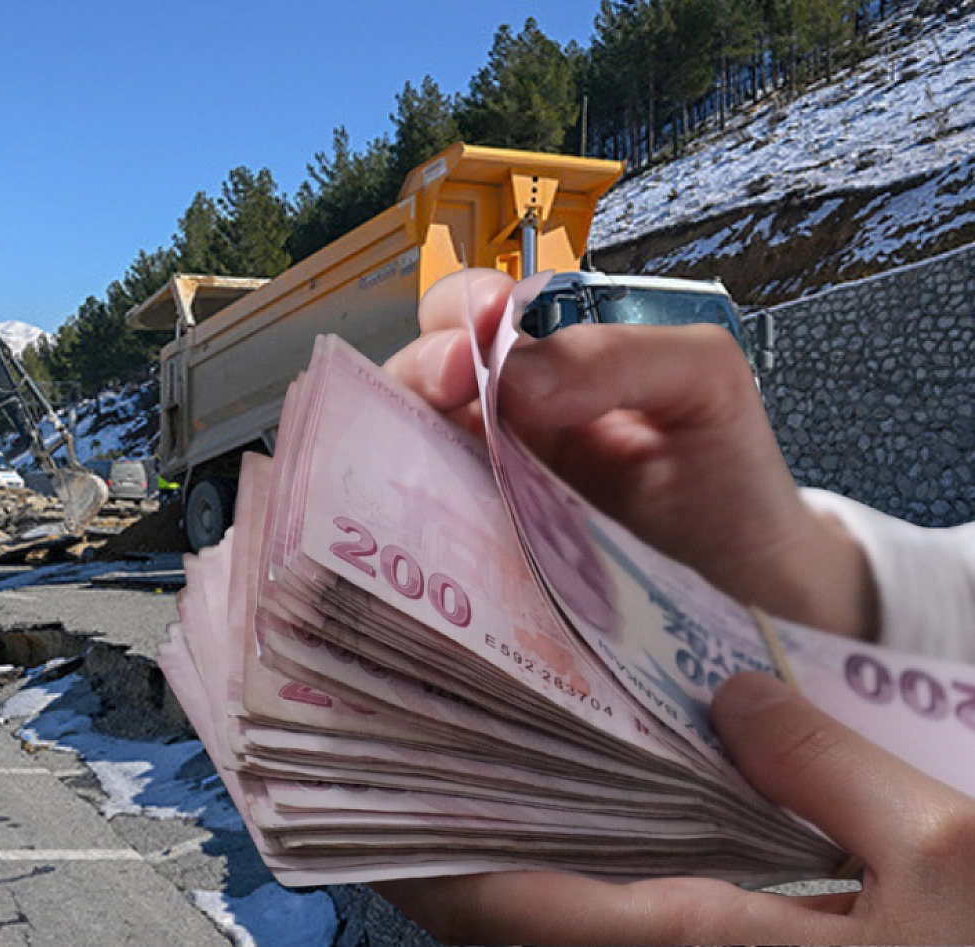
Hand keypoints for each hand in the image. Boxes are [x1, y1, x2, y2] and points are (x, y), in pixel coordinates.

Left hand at [371, 672, 974, 944]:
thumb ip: (830, 767)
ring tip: (476, 763)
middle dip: (446, 845)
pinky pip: (610, 928)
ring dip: (505, 861)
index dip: (412, 855)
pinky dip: (578, 873)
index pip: (496, 911)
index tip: (359, 787)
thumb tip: (739, 699)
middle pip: (507, 923)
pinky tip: (594, 810)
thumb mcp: (949, 853)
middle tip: (408, 750)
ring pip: (554, 928)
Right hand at [383, 268, 877, 641]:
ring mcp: (488, 484)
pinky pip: (428, 521)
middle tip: (454, 383)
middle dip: (425, 365)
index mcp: (555, 360)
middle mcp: (507, 416)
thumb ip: (619, 355)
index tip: (485, 325)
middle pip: (425, 374)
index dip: (466, 309)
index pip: (481, 313)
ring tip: (434, 448)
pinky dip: (415, 508)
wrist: (758, 591)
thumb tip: (514, 376)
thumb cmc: (733, 477)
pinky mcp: (483, 552)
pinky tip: (430, 510)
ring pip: (411, 444)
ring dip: (407, 435)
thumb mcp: (703, 382)